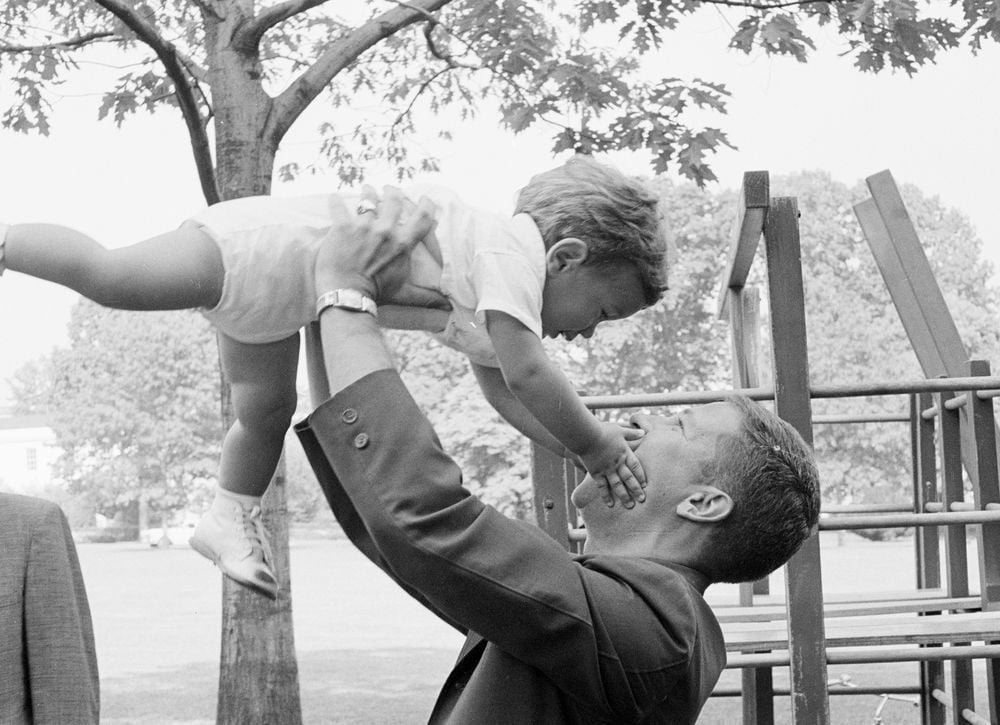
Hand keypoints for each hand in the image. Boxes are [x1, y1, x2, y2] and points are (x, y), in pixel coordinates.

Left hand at [314, 185, 439, 302]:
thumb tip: (446, 305)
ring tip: (367, 189)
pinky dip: (336, 201)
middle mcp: (385, 231)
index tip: (425, 199)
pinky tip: (334, 197)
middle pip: (394, 200)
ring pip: (368, 199)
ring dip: (368, 192)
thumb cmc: (376, 295)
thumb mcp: (404, 293)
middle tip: (389, 189)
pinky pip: (338, 206)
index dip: (426, 205)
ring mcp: (363, 227)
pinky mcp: (342, 227)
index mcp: (402, 244)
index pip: (422, 218)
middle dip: (393, 191)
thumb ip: (425, 296)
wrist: (347, 295)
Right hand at [580, 422, 646, 507]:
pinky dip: (606, 496)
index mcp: (624, 452)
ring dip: (624, 496)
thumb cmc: (603, 430)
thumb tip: (644, 432)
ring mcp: (607, 469)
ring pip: (618, 485)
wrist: (586, 435)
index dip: (641, 476)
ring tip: (630, 506)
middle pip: (629, 479)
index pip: (636, 466)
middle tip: (642, 500)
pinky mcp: (596, 473)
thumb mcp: (620, 430)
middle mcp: (617, 463)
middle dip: (636, 490)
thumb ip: (632, 433)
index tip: (646, 485)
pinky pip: (602, 487)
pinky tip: (610, 504)